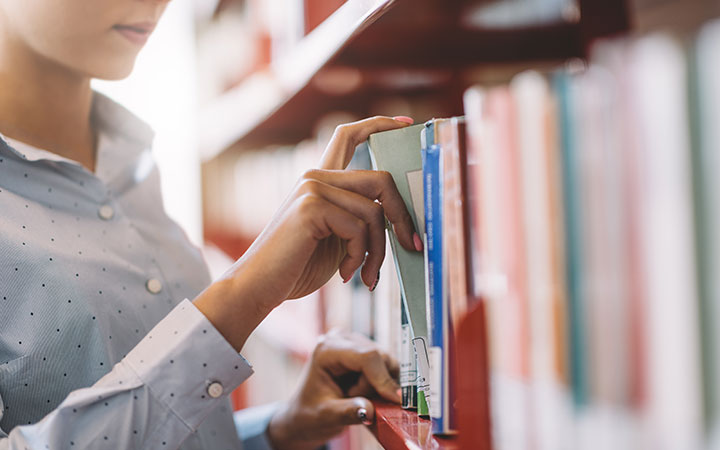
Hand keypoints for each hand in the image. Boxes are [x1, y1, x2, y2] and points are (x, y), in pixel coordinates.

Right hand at [194, 116, 420, 351]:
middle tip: (411, 244)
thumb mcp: (337, 239)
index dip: (380, 125)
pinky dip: (360, 257)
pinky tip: (346, 274)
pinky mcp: (311, 207)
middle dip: (403, 216)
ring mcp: (312, 188)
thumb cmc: (298, 267)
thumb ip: (360, 220)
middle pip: (381, 180)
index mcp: (319, 179)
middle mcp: (315, 176)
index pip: (349, 135)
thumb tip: (403, 219)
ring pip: (374, 211)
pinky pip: (359, 229)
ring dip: (378, 250)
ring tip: (367, 275)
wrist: (259, 287)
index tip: (407, 124)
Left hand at [267, 330, 400, 449]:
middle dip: (376, 386)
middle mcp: (342, 339)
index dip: (383, 378)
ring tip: (354, 396)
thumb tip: (370, 411)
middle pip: (380, 358)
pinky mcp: (364, 350)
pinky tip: (363, 392)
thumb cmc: (309, 413)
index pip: (366, 356)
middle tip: (354, 400)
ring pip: (387, 362)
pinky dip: (381, 383)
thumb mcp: (326, 417)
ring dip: (378, 385)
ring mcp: (354, 342)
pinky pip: (386, 366)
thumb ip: (348, 412)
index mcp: (327, 349)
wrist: (305, 413)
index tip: (395, 400)